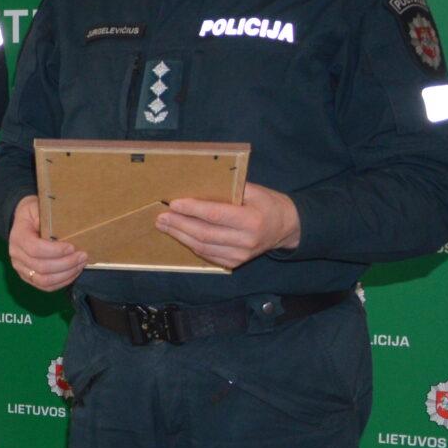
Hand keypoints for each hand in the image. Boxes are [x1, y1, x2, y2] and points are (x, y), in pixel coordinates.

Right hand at [9, 196, 88, 292]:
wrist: (23, 221)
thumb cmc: (34, 213)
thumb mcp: (39, 207)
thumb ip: (49, 217)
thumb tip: (69, 229)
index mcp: (18, 236)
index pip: (35, 249)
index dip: (55, 251)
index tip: (72, 247)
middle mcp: (16, 255)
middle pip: (41, 268)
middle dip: (66, 264)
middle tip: (82, 256)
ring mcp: (21, 268)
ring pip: (44, 280)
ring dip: (66, 274)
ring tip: (80, 264)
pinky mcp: (28, 277)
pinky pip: (45, 286)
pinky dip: (62, 282)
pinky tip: (74, 272)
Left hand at [156, 184, 300, 268]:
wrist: (286, 228)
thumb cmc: (267, 204)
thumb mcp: (255, 191)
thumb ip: (230, 188)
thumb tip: (197, 184)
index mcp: (252, 220)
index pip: (215, 215)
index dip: (192, 210)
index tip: (174, 203)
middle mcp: (246, 241)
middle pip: (204, 233)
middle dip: (179, 224)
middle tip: (161, 216)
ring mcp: (240, 255)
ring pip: (203, 247)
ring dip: (180, 236)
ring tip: (165, 225)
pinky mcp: (235, 263)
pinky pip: (207, 255)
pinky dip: (191, 244)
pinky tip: (180, 235)